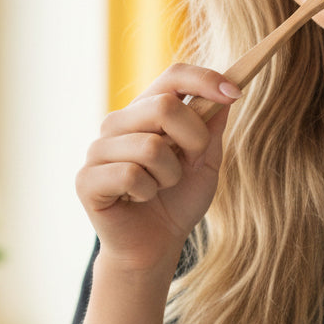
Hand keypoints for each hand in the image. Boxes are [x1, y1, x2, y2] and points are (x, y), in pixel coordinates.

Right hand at [75, 64, 241, 274]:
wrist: (155, 247)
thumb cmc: (179, 200)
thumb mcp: (206, 162)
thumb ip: (212, 127)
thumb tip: (227, 89)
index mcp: (146, 111)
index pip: (173, 76)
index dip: (205, 80)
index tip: (236, 94)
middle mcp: (118, 123)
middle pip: (164, 105)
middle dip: (193, 139)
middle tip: (191, 163)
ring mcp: (98, 149)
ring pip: (150, 146)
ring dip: (170, 175)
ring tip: (160, 187)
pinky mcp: (87, 179)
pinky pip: (130, 175)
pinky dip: (148, 192)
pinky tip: (140, 200)